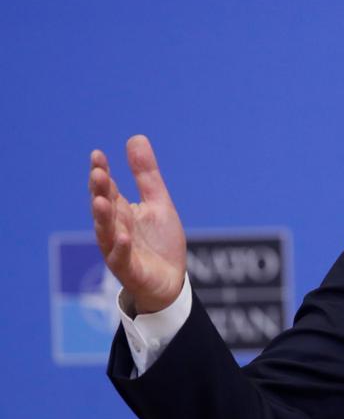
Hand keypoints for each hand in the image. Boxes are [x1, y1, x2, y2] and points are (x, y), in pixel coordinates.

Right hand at [88, 135, 186, 313]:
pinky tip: (123, 236)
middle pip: (104, 207)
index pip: (108, 188)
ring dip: (103, 217)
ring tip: (101, 201)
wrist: (170, 281)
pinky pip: (121, 259)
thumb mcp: (158, 203)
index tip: (98, 154)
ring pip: (106, 232)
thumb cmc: (160, 242)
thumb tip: (135, 137)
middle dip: (99, 191)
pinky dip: (120, 248)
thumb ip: (146, 175)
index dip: (102, 172)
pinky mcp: (129, 269)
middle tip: (97, 173)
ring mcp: (119, 250)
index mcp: (121, 211)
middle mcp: (115, 228)